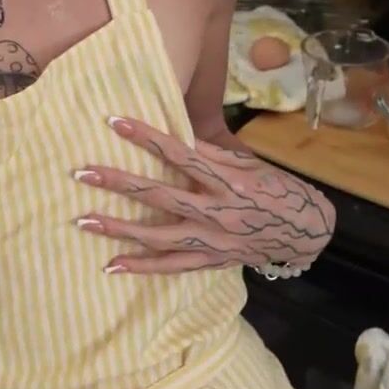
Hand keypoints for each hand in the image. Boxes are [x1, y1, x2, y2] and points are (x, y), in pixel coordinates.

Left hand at [74, 116, 335, 274]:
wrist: (306, 233)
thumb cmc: (276, 189)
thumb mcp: (250, 164)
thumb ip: (212, 153)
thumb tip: (175, 131)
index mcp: (229, 180)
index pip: (181, 153)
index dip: (147, 137)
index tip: (114, 122)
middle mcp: (218, 212)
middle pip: (161, 195)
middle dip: (119, 184)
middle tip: (82, 173)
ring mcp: (213, 240)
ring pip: (159, 236)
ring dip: (120, 229)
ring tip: (84, 221)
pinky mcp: (211, 261)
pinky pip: (172, 267)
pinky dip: (142, 266)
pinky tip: (113, 264)